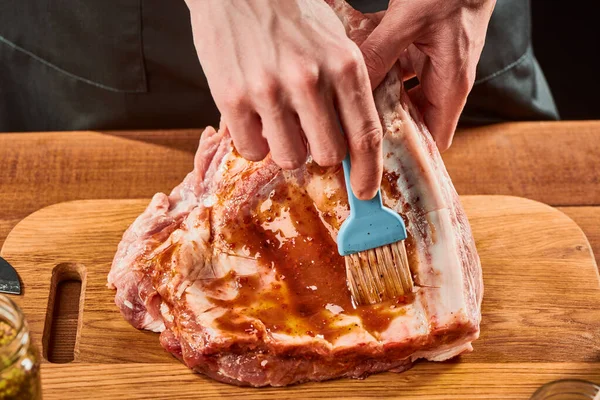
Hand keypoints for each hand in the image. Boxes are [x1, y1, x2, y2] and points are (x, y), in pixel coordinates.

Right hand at [185, 0, 382, 199]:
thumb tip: (353, 145)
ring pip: (290, 158)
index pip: (365, 135)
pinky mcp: (231, 98)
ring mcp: (269, 90)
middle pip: (329, 155)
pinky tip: (254, 116)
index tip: (365, 192)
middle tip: (309, 134)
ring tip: (278, 119)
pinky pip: (251, 151)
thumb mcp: (334, 42)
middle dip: (322, 152)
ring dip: (287, 148)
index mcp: (344, 64)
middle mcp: (309, 80)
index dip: (368, 172)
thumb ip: (346, 91)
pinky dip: (255, 142)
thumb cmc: (290, 15)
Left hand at [360, 0, 495, 150]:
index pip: (433, 138)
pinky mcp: (421, 47)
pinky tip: (353, 61)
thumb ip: (379, 54)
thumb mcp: (409, 21)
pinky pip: (395, 65)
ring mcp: (431, 64)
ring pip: (398, 92)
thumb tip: (351, 88)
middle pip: (410, 119)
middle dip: (381, 123)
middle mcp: (443, 80)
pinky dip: (376, 64)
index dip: (408, 152)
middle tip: (347, 130)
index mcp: (451, 84)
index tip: (374, 158)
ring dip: (375, 93)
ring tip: (344, 99)